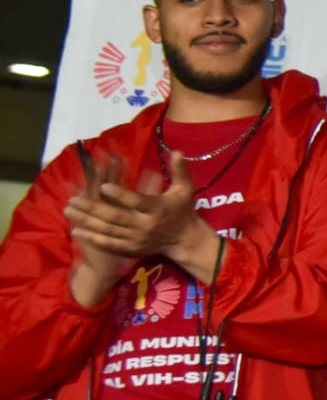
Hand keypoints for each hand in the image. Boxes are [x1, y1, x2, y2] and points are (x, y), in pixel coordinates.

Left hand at [65, 153, 217, 277]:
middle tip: (73, 200)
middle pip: (115, 217)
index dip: (120, 194)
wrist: (184, 239)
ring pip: (108, 230)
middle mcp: (145, 225)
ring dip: (86, 221)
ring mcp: (136, 239)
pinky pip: (109, 244)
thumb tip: (176, 151)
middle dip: (92, 208)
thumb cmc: (182, 210)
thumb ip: (180, 170)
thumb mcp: (185, 189)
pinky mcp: (131, 249)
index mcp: (157, 209)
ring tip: (69, 211)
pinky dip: (92, 238)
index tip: (104, 185)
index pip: (136, 201)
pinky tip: (76, 231)